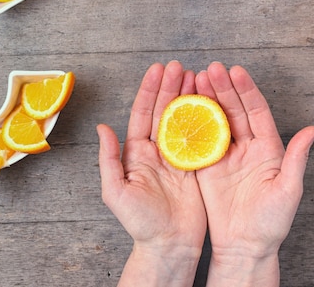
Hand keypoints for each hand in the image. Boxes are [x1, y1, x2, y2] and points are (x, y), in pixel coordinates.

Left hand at [98, 61, 206, 286]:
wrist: (168, 246)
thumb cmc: (139, 223)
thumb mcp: (115, 192)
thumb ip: (108, 159)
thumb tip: (102, 128)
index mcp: (136, 153)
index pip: (142, 114)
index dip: (150, 91)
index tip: (158, 70)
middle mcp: (156, 151)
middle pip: (163, 111)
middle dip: (170, 87)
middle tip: (181, 66)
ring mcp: (176, 158)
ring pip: (182, 120)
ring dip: (188, 98)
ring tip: (196, 77)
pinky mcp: (195, 167)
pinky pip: (201, 139)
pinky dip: (205, 119)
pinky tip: (211, 103)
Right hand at [195, 62, 313, 285]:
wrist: (243, 245)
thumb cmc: (271, 223)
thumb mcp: (288, 190)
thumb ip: (297, 159)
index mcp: (268, 148)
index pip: (256, 112)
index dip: (246, 91)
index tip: (236, 72)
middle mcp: (246, 147)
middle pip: (233, 110)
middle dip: (222, 88)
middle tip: (210, 70)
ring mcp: (224, 155)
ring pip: (215, 120)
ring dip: (206, 99)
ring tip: (195, 80)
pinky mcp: (206, 165)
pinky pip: (198, 139)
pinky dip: (191, 122)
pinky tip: (182, 106)